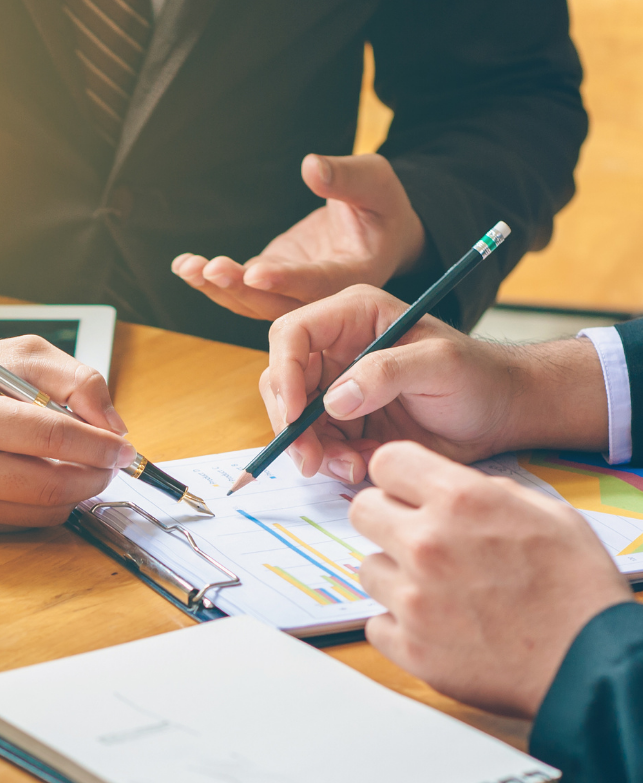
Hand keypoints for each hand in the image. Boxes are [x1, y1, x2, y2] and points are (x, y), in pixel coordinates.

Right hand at [0, 333, 134, 534]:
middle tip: (111, 461)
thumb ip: (74, 380)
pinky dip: (45, 502)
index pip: (52, 438)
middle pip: (53, 485)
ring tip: (78, 464)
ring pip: (43, 511)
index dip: (100, 446)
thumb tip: (114, 427)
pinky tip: (40, 475)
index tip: (124, 447)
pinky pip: (22, 522)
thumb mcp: (15, 355)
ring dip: (75, 491)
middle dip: (96, 475)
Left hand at [171, 153, 425, 319]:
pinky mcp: (273, 284)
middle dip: (240, 288)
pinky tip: (185, 266)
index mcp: (353, 275)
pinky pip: (240, 290)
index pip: (317, 283)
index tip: (255, 271)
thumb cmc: (380, 204)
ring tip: (187, 267)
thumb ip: (347, 178)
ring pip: (252, 302)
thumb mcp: (375, 182)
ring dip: (217, 288)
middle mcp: (320, 296)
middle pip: (276, 303)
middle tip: (211, 268)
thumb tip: (311, 167)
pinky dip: (212, 281)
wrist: (375, 232)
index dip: (286, 279)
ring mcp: (292, 293)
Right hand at [262, 285, 607, 483]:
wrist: (500, 415)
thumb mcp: (439, 365)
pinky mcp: (344, 423)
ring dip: (313, 450)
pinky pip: (317, 445)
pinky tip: (361, 466)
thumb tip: (334, 399)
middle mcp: (337, 349)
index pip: (292, 335)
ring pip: (295, 420)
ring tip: (352, 467)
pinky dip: (331, 463)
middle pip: (282, 383)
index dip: (284, 373)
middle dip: (292, 424)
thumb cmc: (479, 377)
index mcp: (354, 316)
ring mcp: (338, 387)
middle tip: (310, 459)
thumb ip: (386, 372)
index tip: (297, 414)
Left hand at [352, 442, 631, 717]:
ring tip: (439, 590)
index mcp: (461, 501)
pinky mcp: (409, 646)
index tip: (406, 492)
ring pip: (368, 569)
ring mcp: (413, 599)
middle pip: (362, 511)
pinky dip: (400, 625)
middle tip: (416, 539)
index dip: (397, 477)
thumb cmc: (577, 588)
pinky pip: (376, 623)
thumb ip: (485, 492)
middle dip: (386, 520)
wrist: (591, 663)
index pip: (386, 462)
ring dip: (395, 576)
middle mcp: (427, 544)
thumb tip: (445, 489)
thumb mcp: (548, 513)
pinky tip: (437, 625)